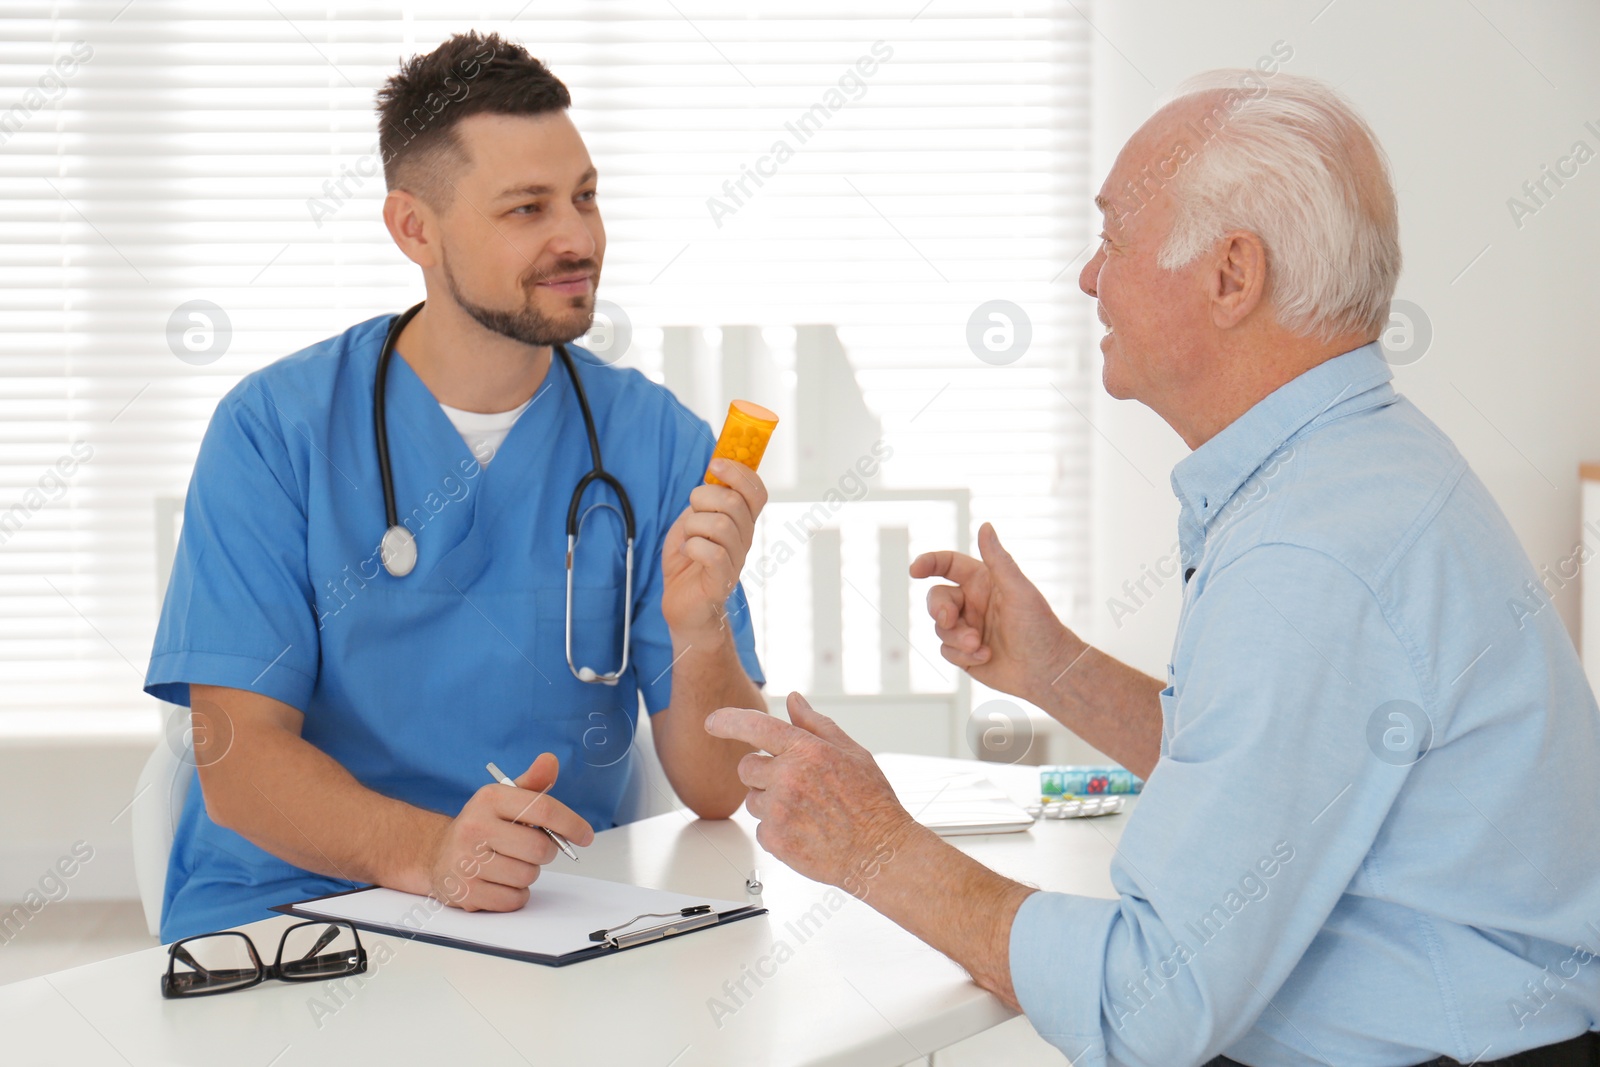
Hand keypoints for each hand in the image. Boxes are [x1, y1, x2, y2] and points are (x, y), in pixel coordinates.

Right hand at [425, 753, 594, 911]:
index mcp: (490, 799)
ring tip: (510, 864)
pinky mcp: (466, 892)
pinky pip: (513, 899)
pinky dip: (515, 894)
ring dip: (528, 874)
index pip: (543, 808)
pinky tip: (500, 882)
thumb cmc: (482, 826)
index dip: (572, 823)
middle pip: (539, 849)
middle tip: (532, 850)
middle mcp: (474, 827)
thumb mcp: (505, 798)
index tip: (585, 835)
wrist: (437, 854)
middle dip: (545, 853)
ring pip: (527, 876)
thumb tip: (550, 760)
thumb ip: (533, 783)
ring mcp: (466, 861)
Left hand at [661, 459, 766, 641]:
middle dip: (703, 498)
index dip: (739, 472)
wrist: (682, 605)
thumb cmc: (688, 561)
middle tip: (692, 511)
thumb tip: (714, 472)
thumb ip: (704, 500)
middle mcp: (744, 539)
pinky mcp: (722, 581)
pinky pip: (713, 553)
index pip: (756, 491)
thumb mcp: (692, 520)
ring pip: (721, 525)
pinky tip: (688, 552)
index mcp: (741, 521)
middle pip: (734, 503)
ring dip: (694, 526)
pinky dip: (693, 547)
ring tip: (688, 537)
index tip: (715, 464)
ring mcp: (736, 560)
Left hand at [705, 692, 917, 897]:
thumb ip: (816, 724)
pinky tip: (806, 830)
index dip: (728, 721)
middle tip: (792, 784)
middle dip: (761, 773)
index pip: (755, 726)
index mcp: (807, 750)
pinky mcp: (774, 839)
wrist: (878, 852)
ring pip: (753, 800)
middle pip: (746, 767)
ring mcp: (779, 810)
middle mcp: (788, 777)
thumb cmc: (871, 802)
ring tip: (807, 812)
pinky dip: (777, 829)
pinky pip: (761, 828)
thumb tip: (794, 701)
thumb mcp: (852, 752)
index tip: (712, 722)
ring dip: (770, 802)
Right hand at [909, 522, 1081, 704]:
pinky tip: (985, 657)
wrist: (1047, 671)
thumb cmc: (1039, 627)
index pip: (948, 565)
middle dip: (939, 610)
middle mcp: (972, 603)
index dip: (928, 563)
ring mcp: (967, 628)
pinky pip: (946, 650)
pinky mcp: (965, 653)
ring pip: (939, 628)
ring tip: (979, 645)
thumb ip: (998, 560)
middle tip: (949, 620)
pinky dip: (962, 655)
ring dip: (957, 637)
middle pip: (936, 598)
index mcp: (983, 582)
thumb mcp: (1018, 590)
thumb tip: (985, 526)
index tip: (915, 570)